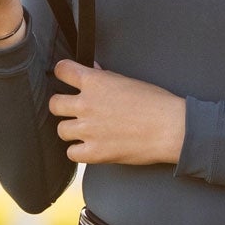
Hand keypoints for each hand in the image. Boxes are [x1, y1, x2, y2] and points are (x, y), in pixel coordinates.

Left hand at [48, 61, 187, 167]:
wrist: (170, 128)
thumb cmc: (156, 103)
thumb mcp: (129, 81)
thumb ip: (105, 77)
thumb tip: (94, 71)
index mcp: (95, 83)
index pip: (62, 71)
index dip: (64, 73)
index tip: (66, 76)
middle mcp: (86, 105)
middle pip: (55, 104)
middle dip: (63, 105)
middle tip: (74, 109)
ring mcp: (87, 130)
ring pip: (61, 130)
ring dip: (72, 129)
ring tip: (86, 130)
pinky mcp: (93, 152)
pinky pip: (71, 153)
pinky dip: (79, 151)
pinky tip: (91, 146)